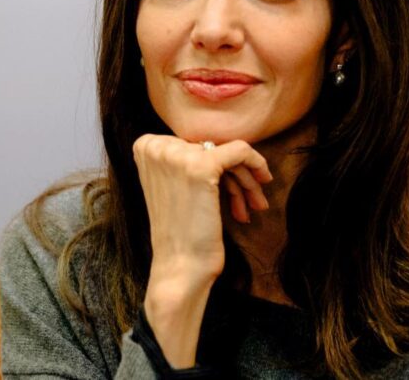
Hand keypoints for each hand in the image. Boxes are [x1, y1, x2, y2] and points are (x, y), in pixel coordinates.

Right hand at [132, 134, 272, 367]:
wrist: (179, 268)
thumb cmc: (180, 233)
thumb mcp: (173, 186)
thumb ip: (185, 160)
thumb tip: (221, 140)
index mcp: (144, 148)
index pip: (192, 143)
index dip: (214, 166)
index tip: (225, 190)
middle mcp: (156, 147)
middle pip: (210, 147)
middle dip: (233, 174)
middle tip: (249, 200)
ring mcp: (177, 155)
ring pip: (227, 152)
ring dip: (245, 179)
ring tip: (253, 205)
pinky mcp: (201, 165)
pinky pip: (241, 151)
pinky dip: (257, 164)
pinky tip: (264, 182)